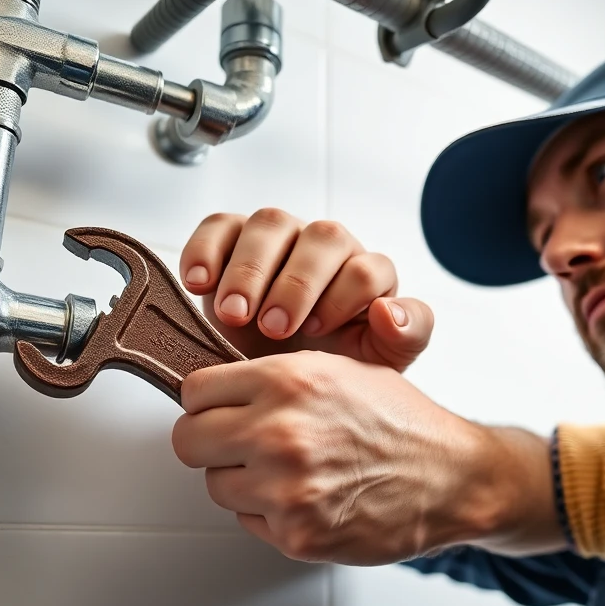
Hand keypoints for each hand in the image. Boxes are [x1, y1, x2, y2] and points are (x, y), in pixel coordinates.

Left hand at [171, 351, 501, 564]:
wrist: (452, 478)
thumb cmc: (402, 423)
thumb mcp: (339, 370)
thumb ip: (273, 376)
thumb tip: (216, 389)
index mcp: (289, 381)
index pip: (195, 389)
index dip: (209, 400)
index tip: (220, 408)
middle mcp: (280, 432)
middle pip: (189, 440)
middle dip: (211, 441)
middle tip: (239, 443)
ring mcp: (285, 489)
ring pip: (216, 484)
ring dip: (242, 480)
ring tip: (288, 470)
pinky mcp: (295, 534)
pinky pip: (248, 520)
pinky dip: (269, 513)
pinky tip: (308, 496)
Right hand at [179, 209, 432, 370]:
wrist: (276, 380)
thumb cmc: (329, 367)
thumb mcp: (378, 365)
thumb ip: (406, 335)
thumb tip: (389, 310)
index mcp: (365, 275)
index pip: (367, 268)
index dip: (342, 297)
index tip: (317, 333)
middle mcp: (326, 247)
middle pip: (322, 238)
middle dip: (296, 285)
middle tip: (274, 328)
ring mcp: (280, 238)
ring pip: (270, 224)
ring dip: (250, 269)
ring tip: (234, 315)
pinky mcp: (233, 238)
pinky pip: (219, 226)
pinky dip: (205, 250)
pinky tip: (198, 284)